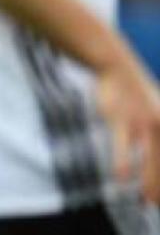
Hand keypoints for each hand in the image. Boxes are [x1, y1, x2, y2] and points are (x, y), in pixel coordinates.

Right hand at [96, 55, 159, 200]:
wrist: (115, 66)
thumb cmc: (134, 92)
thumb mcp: (154, 111)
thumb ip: (157, 130)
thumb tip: (153, 154)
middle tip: (155, 204)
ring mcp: (142, 122)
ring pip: (151, 159)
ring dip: (150, 182)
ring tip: (147, 201)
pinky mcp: (120, 119)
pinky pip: (123, 146)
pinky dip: (123, 162)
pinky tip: (122, 178)